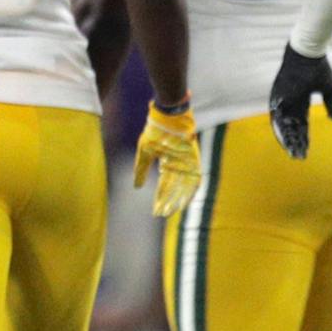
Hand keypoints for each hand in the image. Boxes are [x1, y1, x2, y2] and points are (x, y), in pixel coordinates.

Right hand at [133, 101, 201, 217]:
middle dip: (168, 202)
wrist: (166, 115)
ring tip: (171, 211)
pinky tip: (185, 200)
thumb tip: (136, 188)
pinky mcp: (194, 159)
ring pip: (184, 186)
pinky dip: (190, 190)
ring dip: (178, 199)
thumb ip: (140, 169)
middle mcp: (178, 165)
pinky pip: (195, 178)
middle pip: (174, 189)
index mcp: (167, 164)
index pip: (164, 186)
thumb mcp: (144, 152)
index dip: (160, 199)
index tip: (155, 212)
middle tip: (162, 215)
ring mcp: (187, 163)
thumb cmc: (155, 131)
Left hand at [268, 44, 331, 159]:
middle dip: (296, 142)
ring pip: (284, 124)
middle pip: (292, 126)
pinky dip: (281, 129)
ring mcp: (282, 99)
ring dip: (288, 139)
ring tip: (292, 152)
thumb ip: (331, 104)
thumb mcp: (329, 88)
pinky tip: (284, 140)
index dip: (305, 136)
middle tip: (298, 156)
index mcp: (301, 99)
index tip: (306, 149)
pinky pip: (277, 116)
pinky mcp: (278, 96)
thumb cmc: (318, 67)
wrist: (307, 52)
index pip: (302, 123)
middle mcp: (289, 101)